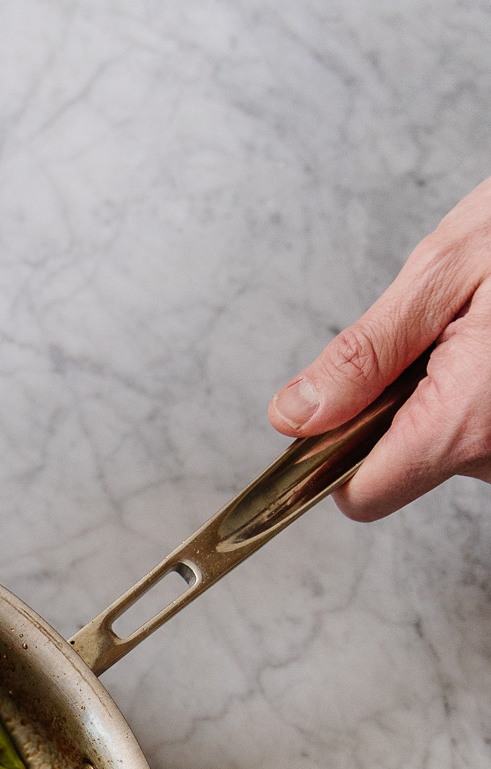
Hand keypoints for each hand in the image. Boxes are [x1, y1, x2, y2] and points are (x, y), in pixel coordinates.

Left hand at [269, 177, 490, 519]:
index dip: (331, 458)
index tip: (329, 415)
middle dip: (399, 405)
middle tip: (439, 334)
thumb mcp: (442, 274)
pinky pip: (480, 432)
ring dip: (442, 395)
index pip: (362, 494)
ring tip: (478, 332)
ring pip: (444, 447)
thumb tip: (296, 415)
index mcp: (466, 423)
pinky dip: (474, 395)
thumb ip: (364, 356)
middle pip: (403, 466)